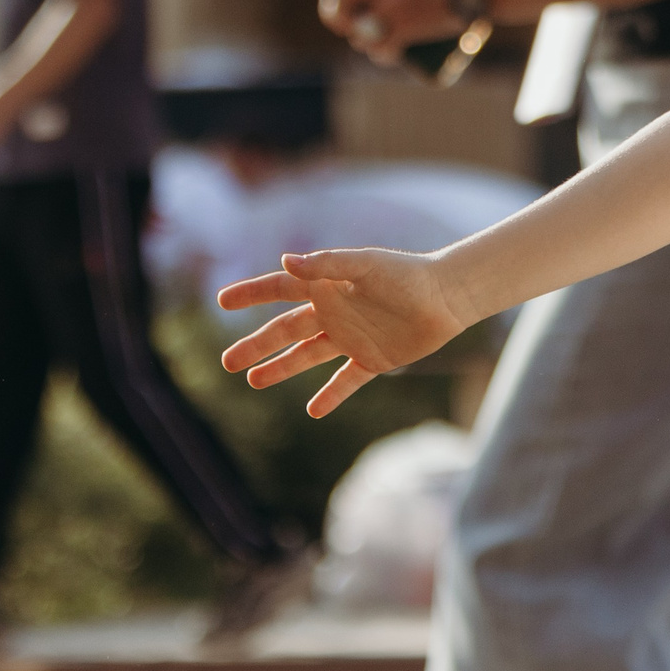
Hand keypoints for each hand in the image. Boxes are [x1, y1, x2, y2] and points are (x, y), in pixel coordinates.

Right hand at [218, 247, 469, 416]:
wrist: (447, 297)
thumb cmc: (406, 274)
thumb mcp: (364, 264)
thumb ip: (326, 264)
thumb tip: (286, 261)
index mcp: (328, 285)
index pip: (281, 289)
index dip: (252, 293)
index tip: (222, 300)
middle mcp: (335, 312)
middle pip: (286, 330)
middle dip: (257, 345)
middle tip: (227, 362)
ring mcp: (351, 337)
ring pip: (307, 356)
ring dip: (281, 368)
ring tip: (254, 381)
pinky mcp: (373, 360)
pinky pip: (346, 381)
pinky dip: (331, 395)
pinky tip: (313, 410)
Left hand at [291, 0, 463, 58]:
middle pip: (336, 2)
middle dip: (332, 14)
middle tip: (339, 19)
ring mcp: (392, 6)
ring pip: (354, 29)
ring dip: (355, 35)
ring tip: (365, 36)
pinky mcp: (406, 29)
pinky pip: (379, 48)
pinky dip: (380, 53)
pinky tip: (384, 54)